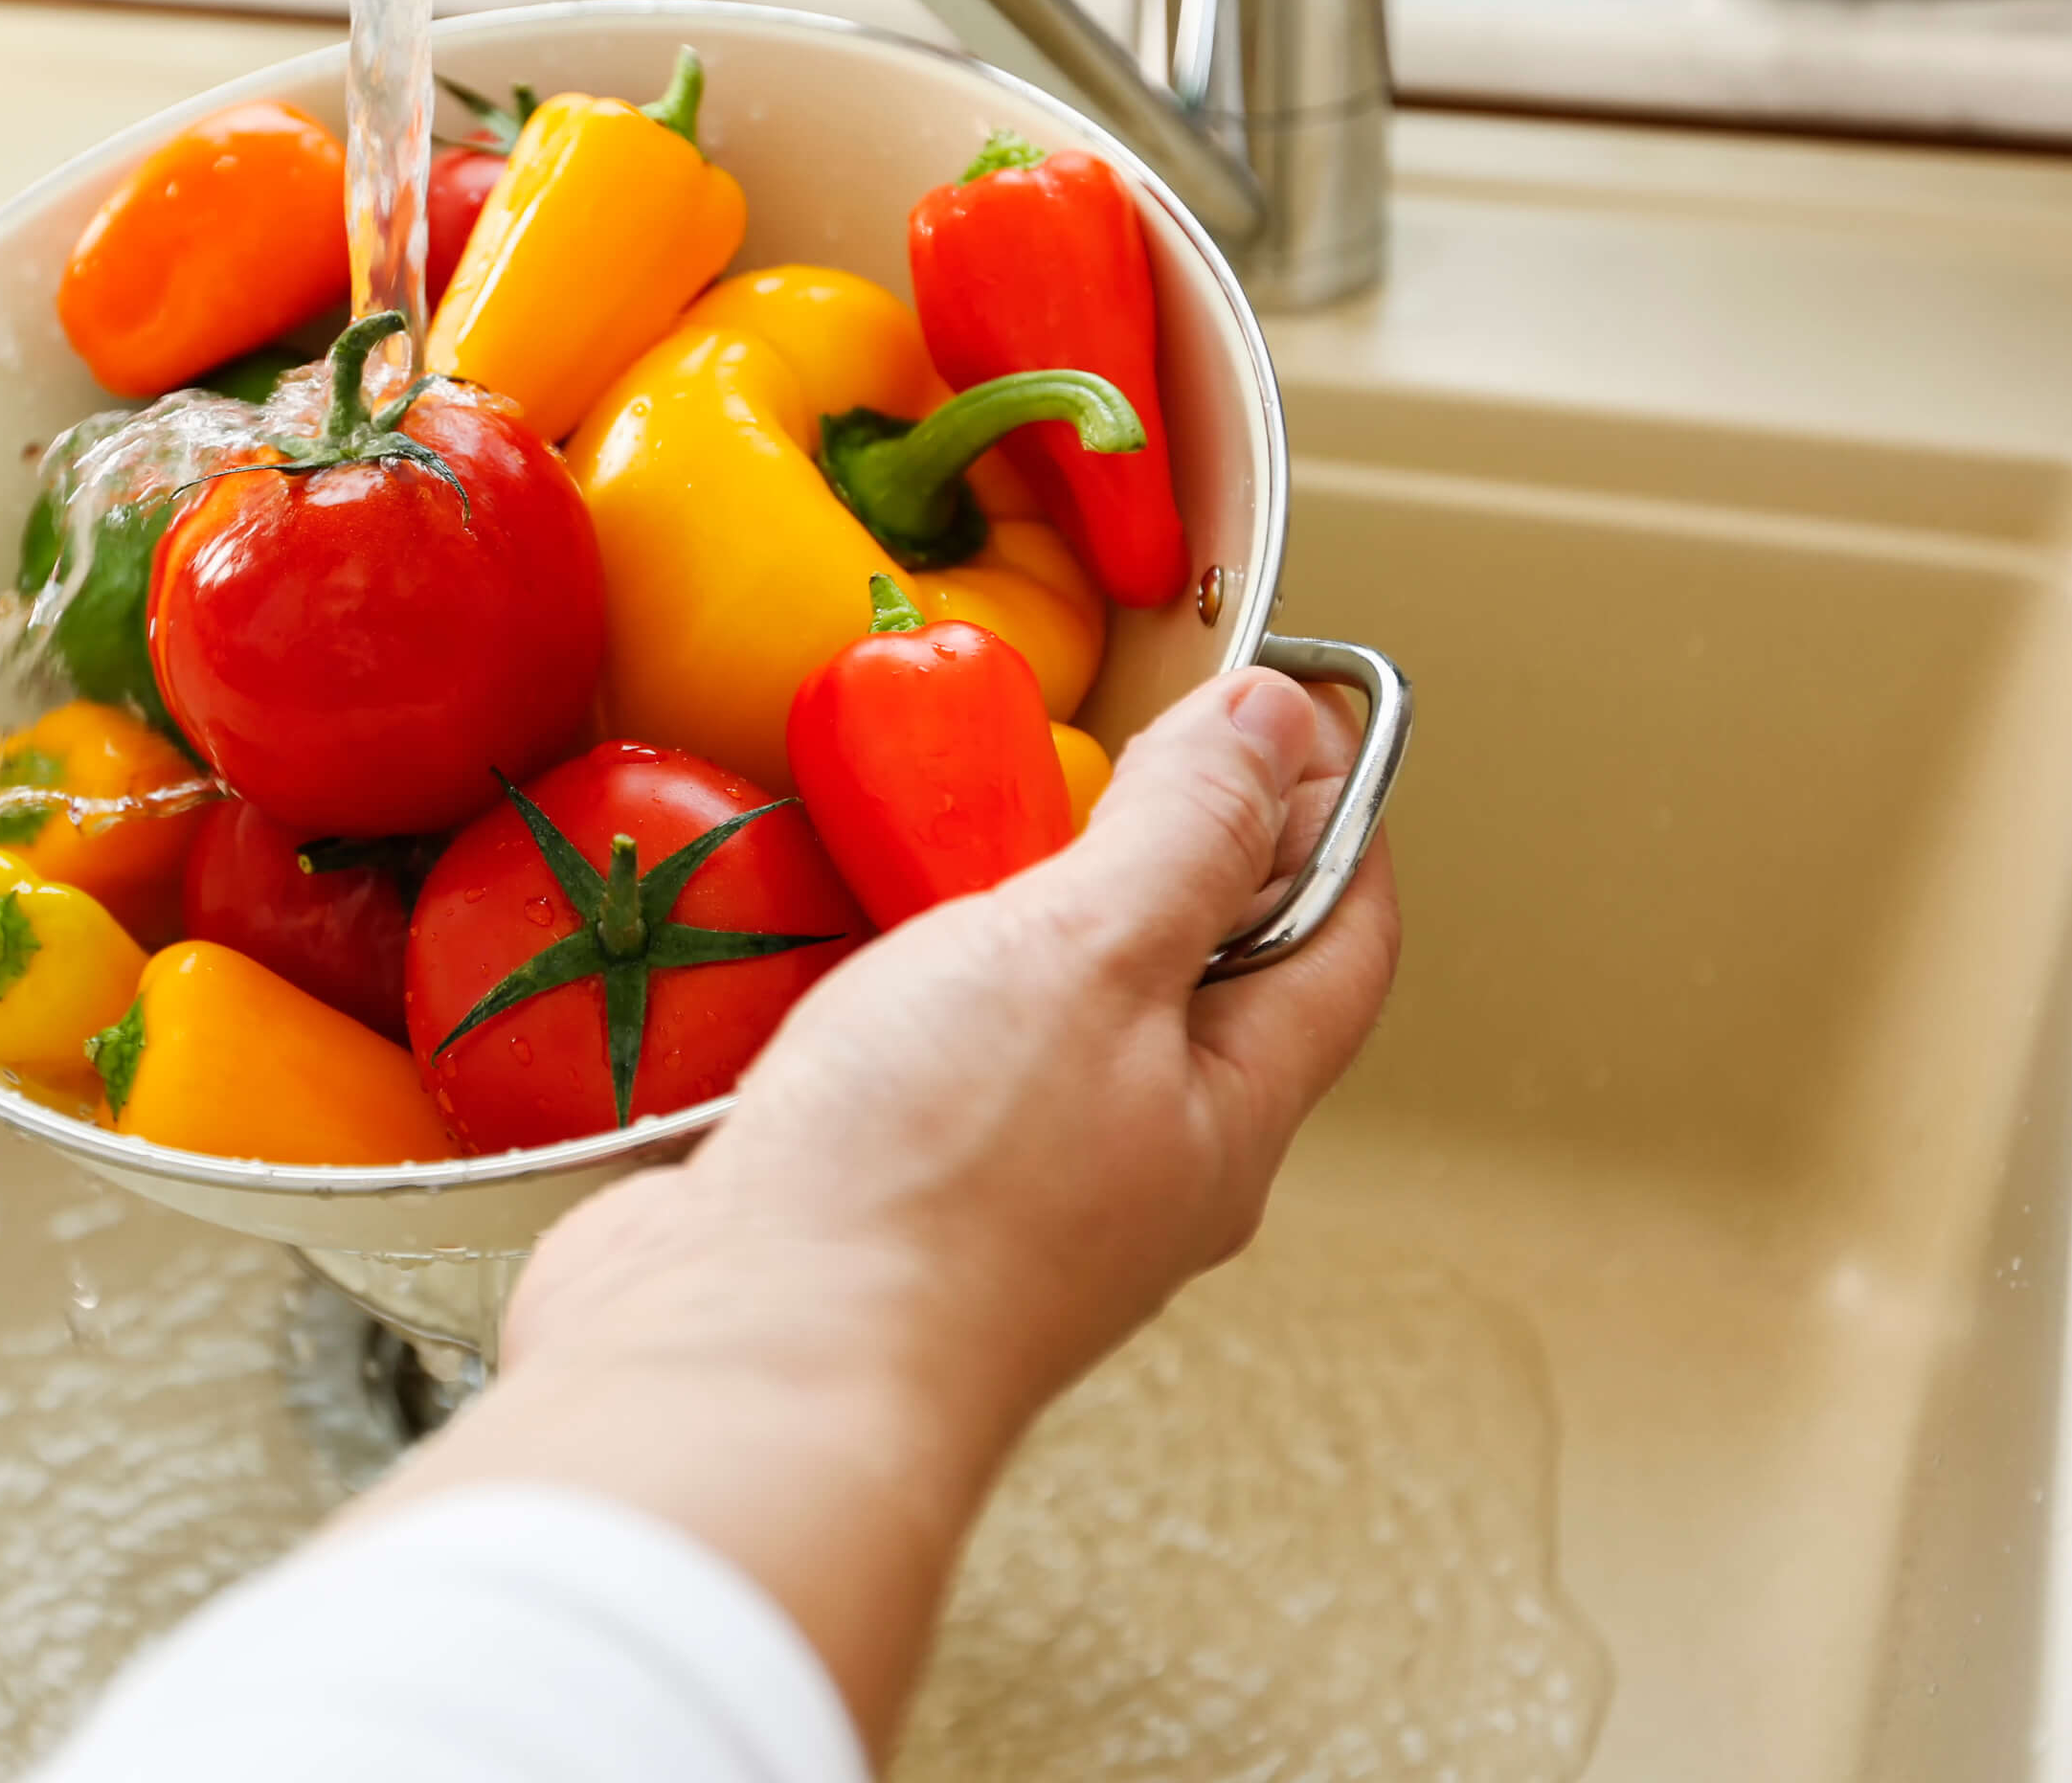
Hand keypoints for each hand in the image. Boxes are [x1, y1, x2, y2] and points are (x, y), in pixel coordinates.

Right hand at [371, 666, 1398, 1754]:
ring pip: (1024, 1004)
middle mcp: (1121, 1160)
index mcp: (1223, 1117)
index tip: (1280, 705)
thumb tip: (1276, 731)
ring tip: (937, 808)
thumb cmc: (934, 1203)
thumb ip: (1185, 835)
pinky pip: (895, 1044)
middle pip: (1180, 969)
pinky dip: (870, 962)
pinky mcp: (859, 1180)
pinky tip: (820, 916)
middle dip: (1147, 840)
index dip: (1330, 809)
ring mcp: (987, 1179)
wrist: (735, 1365)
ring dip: (987, 898)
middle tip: (1096, 736)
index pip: (1336, 940)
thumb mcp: (1090, 958)